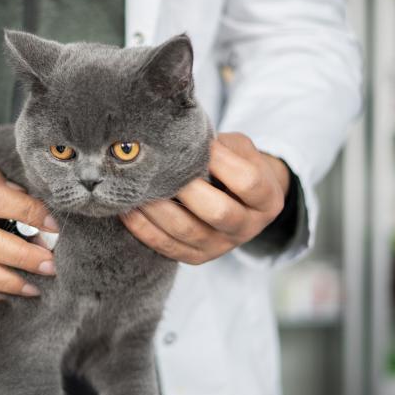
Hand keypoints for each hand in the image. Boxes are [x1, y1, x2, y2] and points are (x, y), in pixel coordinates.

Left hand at [121, 132, 289, 264]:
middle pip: (218, 212)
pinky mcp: (196, 257)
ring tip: (136, 187)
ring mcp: (221, 247)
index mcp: (267, 200)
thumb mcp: (241, 150)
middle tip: (163, 167)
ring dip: (158, 208)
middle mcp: (247, 228)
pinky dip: (144, 228)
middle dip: (187, 188)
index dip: (223, 162)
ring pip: (187, 232)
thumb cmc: (236, 166)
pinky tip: (128, 209)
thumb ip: (222, 145)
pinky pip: (167, 247)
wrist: (237, 200)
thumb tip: (185, 136)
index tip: (202, 143)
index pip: (248, 182)